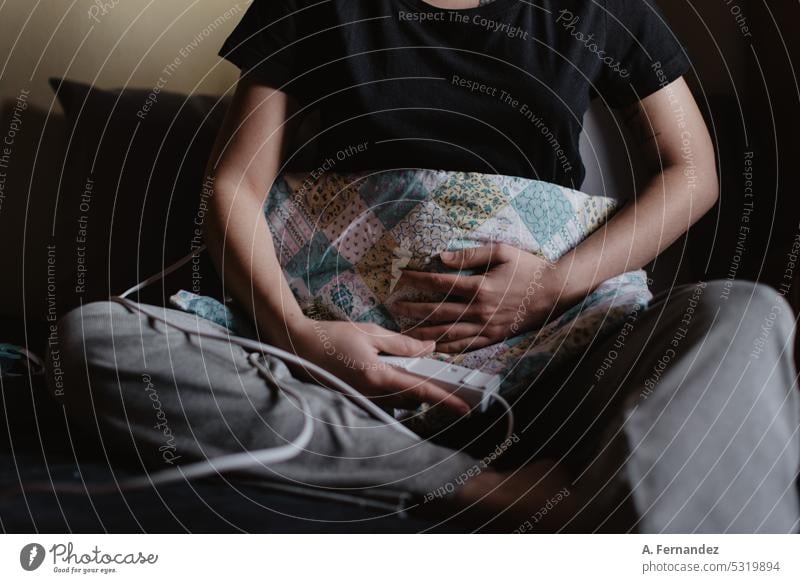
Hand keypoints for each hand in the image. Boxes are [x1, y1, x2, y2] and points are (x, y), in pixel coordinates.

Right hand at [285, 319, 471, 414]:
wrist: (299, 346)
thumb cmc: (333, 336)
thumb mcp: (371, 333)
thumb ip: (402, 344)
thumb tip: (428, 349)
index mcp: (378, 376)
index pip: (420, 390)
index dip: (445, 399)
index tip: (465, 407)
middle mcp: (372, 395)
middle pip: (412, 399)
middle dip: (427, 389)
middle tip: (438, 376)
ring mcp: (362, 401)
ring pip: (398, 401)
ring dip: (408, 389)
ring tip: (409, 370)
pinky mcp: (355, 401)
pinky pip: (383, 401)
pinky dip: (393, 391)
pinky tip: (388, 375)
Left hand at [394, 243, 564, 352]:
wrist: (554, 291)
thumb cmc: (528, 268)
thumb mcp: (501, 252)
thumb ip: (470, 254)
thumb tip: (442, 258)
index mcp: (479, 287)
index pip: (439, 283)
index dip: (418, 280)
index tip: (402, 277)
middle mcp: (479, 310)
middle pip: (437, 311)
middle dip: (413, 309)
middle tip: (394, 307)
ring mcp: (486, 326)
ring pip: (448, 333)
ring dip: (424, 332)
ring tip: (405, 331)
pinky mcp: (493, 337)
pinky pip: (466, 346)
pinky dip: (447, 348)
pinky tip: (433, 348)